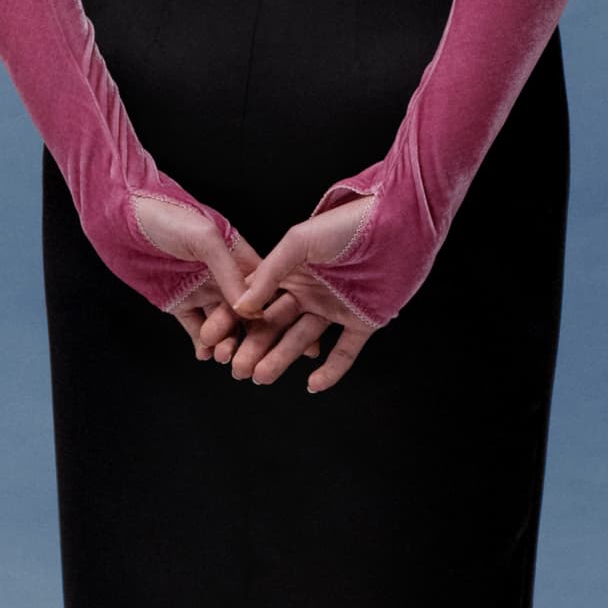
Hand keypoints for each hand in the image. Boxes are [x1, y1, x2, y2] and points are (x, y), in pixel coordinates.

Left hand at [131, 193, 260, 359]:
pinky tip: (203, 352)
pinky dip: (200, 342)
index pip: (260, 287)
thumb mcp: (204, 238)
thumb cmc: (166, 216)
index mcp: (236, 255)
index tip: (270, 329)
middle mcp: (222, 275)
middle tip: (240, 351)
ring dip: (224, 341)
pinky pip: (195, 326)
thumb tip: (250, 305)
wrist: (121, 220)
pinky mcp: (179, 302)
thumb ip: (228, 270)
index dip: (266, 308)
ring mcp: (201, 290)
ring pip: (220, 323)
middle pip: (242, 311)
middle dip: (244, 333)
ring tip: (221, 354)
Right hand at [223, 199, 379, 392]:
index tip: (211, 338)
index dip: (233, 319)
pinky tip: (312, 384)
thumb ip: (270, 273)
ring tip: (260, 375)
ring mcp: (335, 308)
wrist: (396, 222)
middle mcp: (310, 293)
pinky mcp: (363, 321)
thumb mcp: (299, 241)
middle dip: (254, 346)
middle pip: (275, 325)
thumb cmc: (346, 223)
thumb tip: (242, 305)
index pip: (256, 301)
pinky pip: (345, 352)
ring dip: (281, 359)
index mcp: (291, 272)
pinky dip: (330, 371)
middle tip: (236, 368)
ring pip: (303, 340)